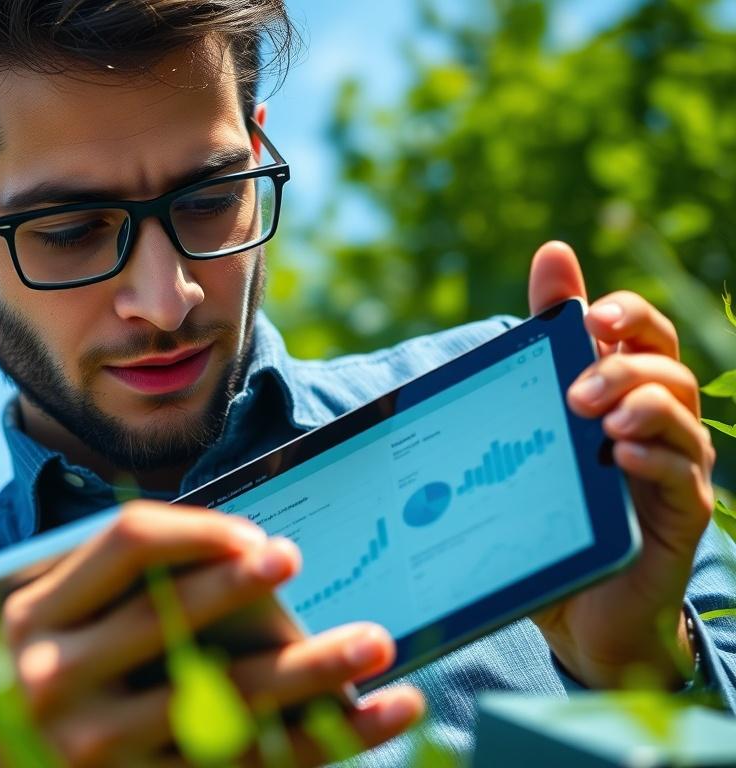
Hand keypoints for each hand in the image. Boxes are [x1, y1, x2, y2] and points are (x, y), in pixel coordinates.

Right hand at [0, 500, 424, 766]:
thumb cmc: (52, 683)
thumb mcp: (57, 626)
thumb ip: (119, 588)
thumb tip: (241, 549)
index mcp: (36, 615)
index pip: (126, 544)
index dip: (197, 530)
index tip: (255, 534)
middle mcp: (51, 679)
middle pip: (170, 617)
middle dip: (242, 585)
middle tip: (300, 557)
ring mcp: (92, 747)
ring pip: (222, 701)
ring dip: (310, 671)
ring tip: (377, 642)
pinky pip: (245, 767)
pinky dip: (322, 740)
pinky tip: (377, 716)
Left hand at [526, 241, 714, 688]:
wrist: (579, 605)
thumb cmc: (557, 506)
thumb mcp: (539, 430)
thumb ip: (541, 354)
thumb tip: (549, 258)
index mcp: (623, 393)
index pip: (640, 332)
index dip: (625, 311)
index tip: (589, 311)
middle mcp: (658, 422)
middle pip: (664, 365)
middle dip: (622, 364)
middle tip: (575, 392)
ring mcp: (675, 466)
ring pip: (679, 413)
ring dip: (642, 405)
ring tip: (602, 420)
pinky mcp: (682, 514)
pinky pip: (684, 476)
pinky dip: (656, 458)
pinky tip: (622, 456)